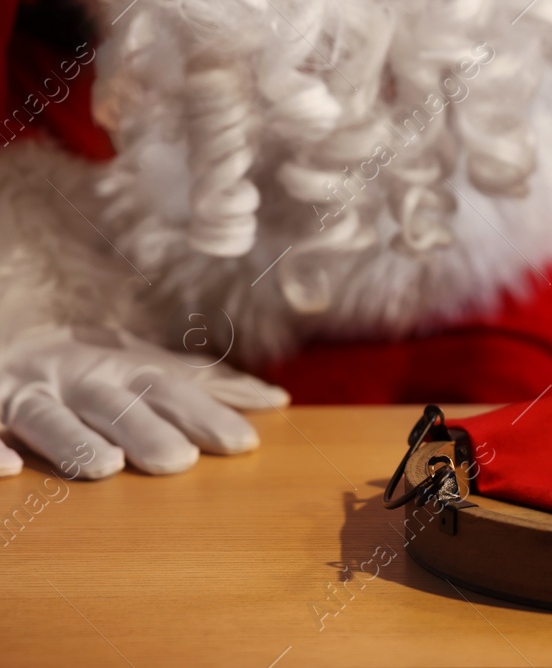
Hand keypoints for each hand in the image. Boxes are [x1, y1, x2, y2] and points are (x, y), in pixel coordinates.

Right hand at [0, 326, 288, 478]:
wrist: (5, 332)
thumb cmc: (89, 363)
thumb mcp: (145, 366)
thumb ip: (206, 385)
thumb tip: (275, 400)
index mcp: (121, 368)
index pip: (172, 391)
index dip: (207, 414)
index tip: (245, 444)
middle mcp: (76, 377)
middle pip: (115, 403)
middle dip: (147, 429)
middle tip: (181, 463)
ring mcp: (25, 391)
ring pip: (47, 415)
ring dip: (74, 439)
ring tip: (105, 467)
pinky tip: (9, 469)